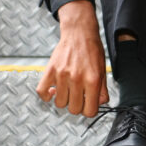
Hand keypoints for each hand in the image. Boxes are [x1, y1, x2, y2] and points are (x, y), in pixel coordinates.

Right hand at [36, 0, 108, 116]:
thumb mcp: (103, 71)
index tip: (88, 105)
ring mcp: (62, 75)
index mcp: (93, 80)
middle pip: (74, 109)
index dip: (90, 110)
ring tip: (68, 90)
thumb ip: (102, 90)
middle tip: (79, 97)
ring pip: (59, 103)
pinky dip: (47, 96)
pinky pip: (42, 92)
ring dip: (64, 100)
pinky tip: (54, 91)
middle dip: (77, 106)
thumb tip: (99, 104)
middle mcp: (77, 79)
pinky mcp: (50, 70)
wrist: (79, 33)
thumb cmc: (92, 51)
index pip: (90, 111)